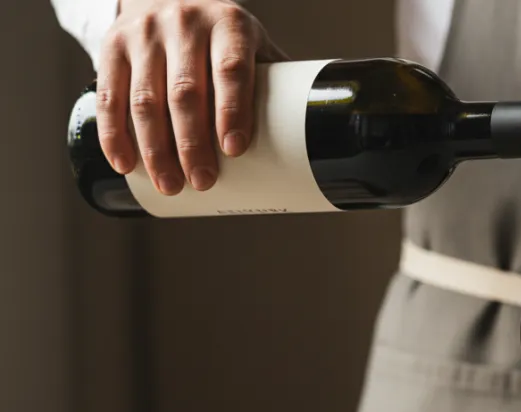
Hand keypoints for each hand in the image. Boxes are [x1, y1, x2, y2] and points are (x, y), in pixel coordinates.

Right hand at [97, 0, 286, 194]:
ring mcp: (143, 34)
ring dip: (155, 148)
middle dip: (192, 142)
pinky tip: (125, 163)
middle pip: (185, 91)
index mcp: (228, 24)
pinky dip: (114, 134)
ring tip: (172, 184)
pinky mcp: (111, 47)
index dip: (232, 110)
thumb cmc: (222, 38)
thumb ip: (274, 82)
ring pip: (144, 98)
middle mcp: (183, 22)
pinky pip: (109, 95)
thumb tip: (315, 138)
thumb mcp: (251, 45)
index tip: (234, 150)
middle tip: (203, 181)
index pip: (230, 68)